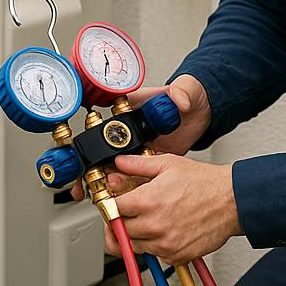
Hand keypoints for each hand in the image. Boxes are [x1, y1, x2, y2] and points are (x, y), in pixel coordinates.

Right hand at [69, 74, 213, 200]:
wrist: (201, 113)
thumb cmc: (188, 96)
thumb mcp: (184, 89)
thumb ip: (180, 92)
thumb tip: (179, 99)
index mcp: (131, 111)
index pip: (104, 126)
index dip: (91, 141)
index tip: (84, 154)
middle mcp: (131, 131)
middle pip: (104, 152)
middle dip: (91, 169)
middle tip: (86, 183)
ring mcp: (139, 148)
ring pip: (116, 167)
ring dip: (107, 181)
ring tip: (104, 193)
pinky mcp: (151, 161)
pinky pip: (136, 176)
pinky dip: (129, 187)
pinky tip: (124, 197)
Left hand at [102, 153, 240, 264]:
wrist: (232, 201)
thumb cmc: (204, 183)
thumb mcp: (168, 164)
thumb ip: (138, 164)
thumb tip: (119, 162)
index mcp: (147, 201)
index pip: (112, 210)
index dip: (110, 205)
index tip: (113, 203)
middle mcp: (154, 225)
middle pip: (119, 231)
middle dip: (119, 222)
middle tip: (127, 214)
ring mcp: (165, 244)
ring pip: (134, 246)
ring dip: (136, 235)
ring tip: (148, 220)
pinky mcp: (176, 256)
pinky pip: (154, 255)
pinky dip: (155, 246)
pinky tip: (164, 230)